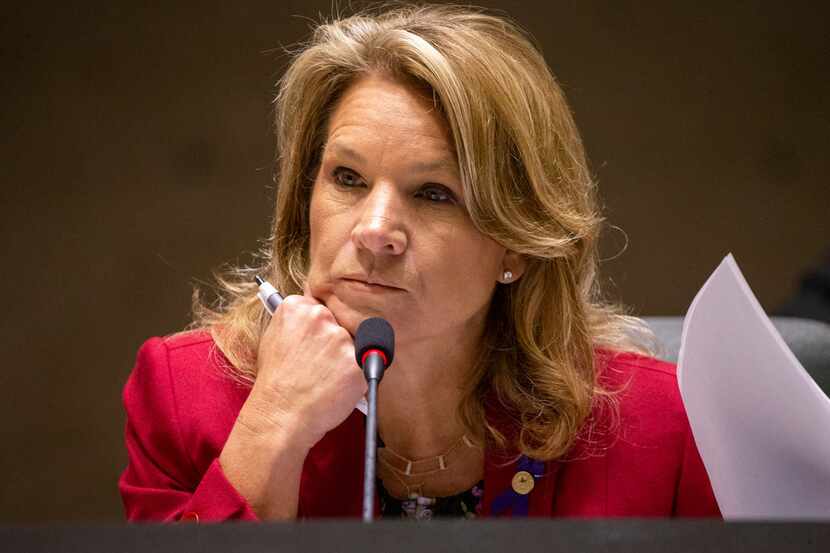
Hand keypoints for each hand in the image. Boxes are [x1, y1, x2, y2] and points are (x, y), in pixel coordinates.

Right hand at [219, 291, 364, 518]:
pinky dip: (353, 380)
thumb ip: (294, 323)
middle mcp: (321, 318)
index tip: (314, 344)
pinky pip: (364, 367)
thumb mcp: (272, 340)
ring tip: (324, 380)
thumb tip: (312, 313)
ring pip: (353, 346)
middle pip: (339, 325)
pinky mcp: (359, 362)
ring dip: (345, 362)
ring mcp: (342, 340)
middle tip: (319, 366)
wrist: (280, 415)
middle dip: (334, 344)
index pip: (321, 308)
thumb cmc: (274, 383)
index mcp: (297, 308)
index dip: (319, 330)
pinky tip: (335, 389)